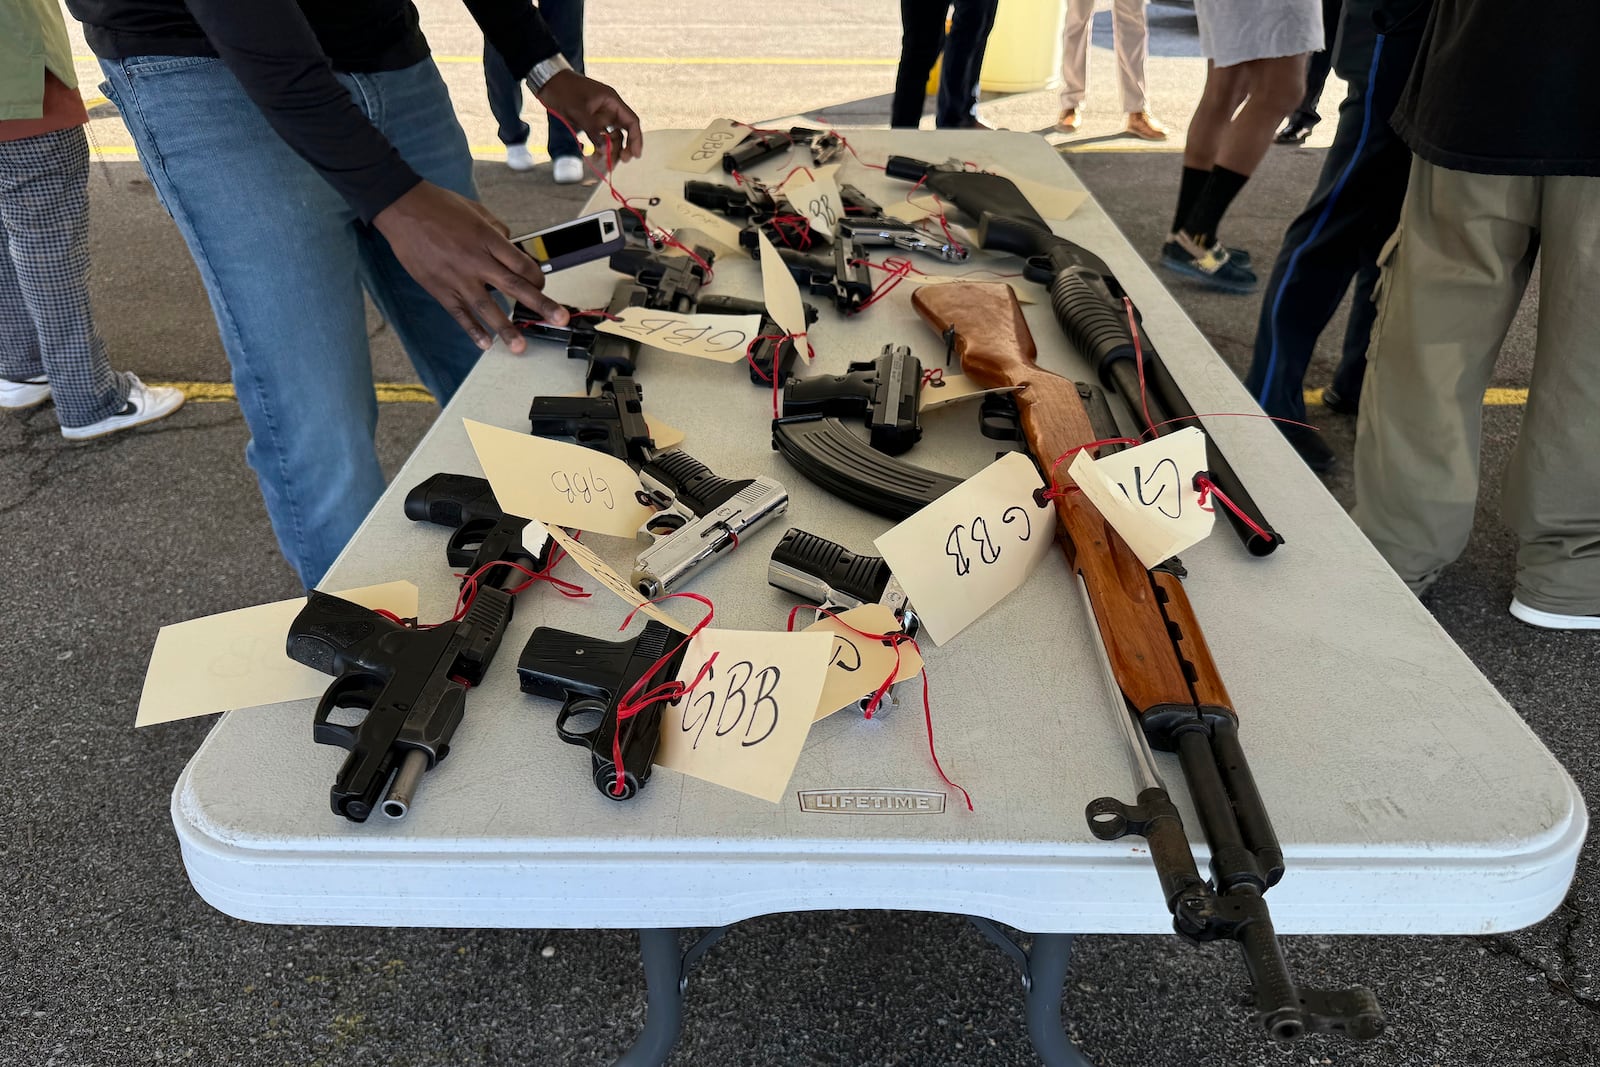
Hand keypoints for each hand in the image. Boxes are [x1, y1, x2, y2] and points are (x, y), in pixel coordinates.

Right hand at [373, 182, 568, 352]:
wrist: (401, 208)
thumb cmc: (439, 206)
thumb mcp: (476, 211)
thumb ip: (497, 231)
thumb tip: (512, 246)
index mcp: (487, 239)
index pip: (522, 265)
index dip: (538, 277)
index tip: (542, 284)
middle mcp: (475, 260)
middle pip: (514, 287)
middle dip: (540, 305)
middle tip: (559, 319)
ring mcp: (457, 277)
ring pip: (487, 307)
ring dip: (506, 328)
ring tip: (520, 346)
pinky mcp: (439, 288)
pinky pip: (459, 313)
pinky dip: (472, 330)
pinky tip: (485, 343)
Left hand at [534, 70, 643, 168]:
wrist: (548, 82)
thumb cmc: (564, 90)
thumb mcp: (579, 111)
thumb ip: (592, 130)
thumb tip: (603, 149)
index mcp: (612, 102)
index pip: (632, 121)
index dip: (636, 139)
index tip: (635, 155)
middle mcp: (609, 109)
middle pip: (624, 132)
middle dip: (622, 148)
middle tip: (618, 161)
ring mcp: (600, 116)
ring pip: (611, 137)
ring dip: (609, 150)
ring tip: (600, 161)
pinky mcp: (590, 121)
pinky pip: (599, 137)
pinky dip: (598, 147)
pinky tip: (593, 155)